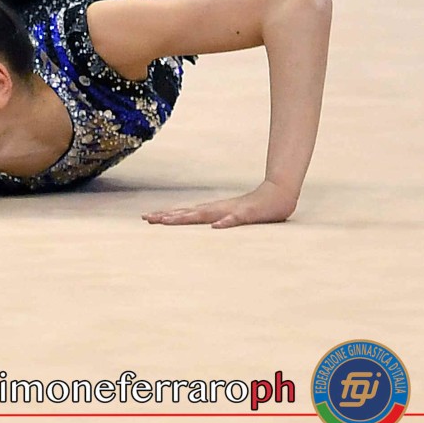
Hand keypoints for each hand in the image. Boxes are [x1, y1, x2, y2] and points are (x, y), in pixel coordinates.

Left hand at [143, 181, 298, 228]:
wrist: (277, 196)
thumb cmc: (251, 208)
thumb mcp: (227, 216)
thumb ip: (213, 218)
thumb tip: (198, 223)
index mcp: (211, 210)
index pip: (184, 214)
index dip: (165, 215)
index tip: (145, 218)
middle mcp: (216, 209)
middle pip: (187, 214)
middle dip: (167, 216)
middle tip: (147, 218)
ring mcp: (230, 210)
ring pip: (205, 214)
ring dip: (187, 217)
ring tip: (169, 221)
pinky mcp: (247, 214)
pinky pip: (235, 219)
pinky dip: (225, 222)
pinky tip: (216, 226)